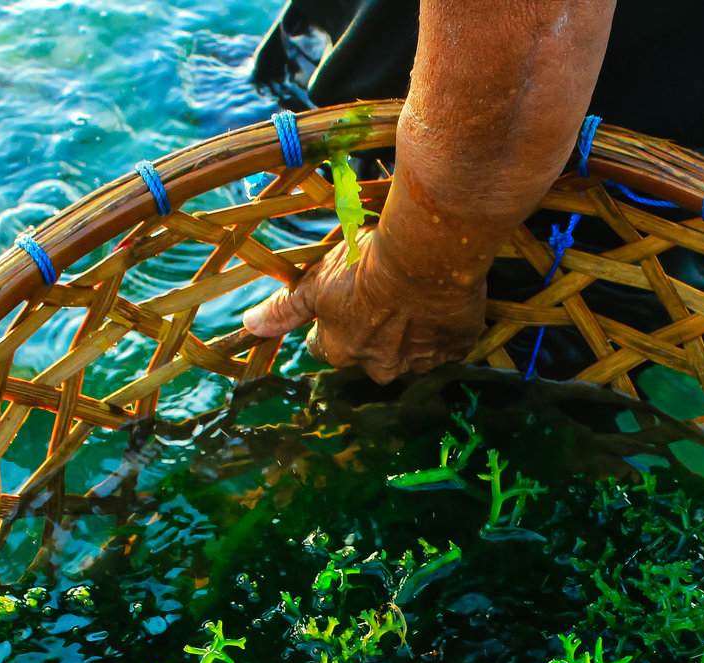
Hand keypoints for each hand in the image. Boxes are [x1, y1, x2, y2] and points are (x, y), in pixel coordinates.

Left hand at [243, 227, 487, 384]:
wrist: (426, 255)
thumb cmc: (365, 264)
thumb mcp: (316, 281)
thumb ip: (285, 308)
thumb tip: (248, 326)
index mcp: (342, 351)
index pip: (326, 348)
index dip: (332, 325)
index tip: (343, 303)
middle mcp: (379, 367)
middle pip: (370, 355)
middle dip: (374, 333)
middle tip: (382, 296)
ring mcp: (420, 362)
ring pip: (412, 352)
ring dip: (411, 332)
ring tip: (415, 296)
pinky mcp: (455, 349)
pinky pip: (447, 344)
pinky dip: (443, 328)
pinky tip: (442, 302)